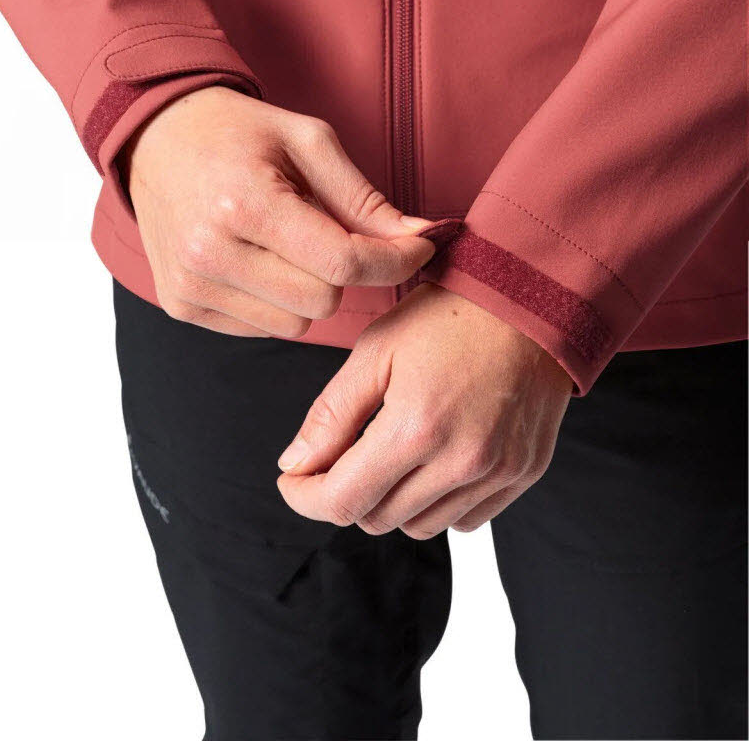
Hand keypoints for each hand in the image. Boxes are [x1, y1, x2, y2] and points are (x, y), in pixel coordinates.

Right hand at [123, 86, 433, 336]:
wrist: (155, 136)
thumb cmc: (238, 132)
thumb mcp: (308, 141)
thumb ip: (364, 197)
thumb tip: (420, 237)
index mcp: (244, 203)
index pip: (342, 263)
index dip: (394, 261)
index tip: (418, 247)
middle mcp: (210, 252)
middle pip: (323, 301)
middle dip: (343, 272)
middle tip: (330, 232)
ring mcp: (190, 285)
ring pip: (295, 323)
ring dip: (308, 290)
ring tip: (285, 242)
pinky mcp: (180, 305)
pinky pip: (261, 328)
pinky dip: (275, 301)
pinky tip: (257, 260)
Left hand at [277, 283, 571, 535]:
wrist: (533, 298)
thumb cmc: (451, 314)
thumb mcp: (377, 350)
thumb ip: (332, 414)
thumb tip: (294, 465)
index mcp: (416, 427)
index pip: (342, 502)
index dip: (304, 498)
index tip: (293, 481)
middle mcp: (461, 460)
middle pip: (377, 519)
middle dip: (346, 494)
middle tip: (341, 457)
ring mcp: (499, 471)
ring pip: (421, 527)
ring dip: (392, 503)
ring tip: (391, 454)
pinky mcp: (524, 473)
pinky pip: (467, 519)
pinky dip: (439, 503)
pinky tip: (434, 462)